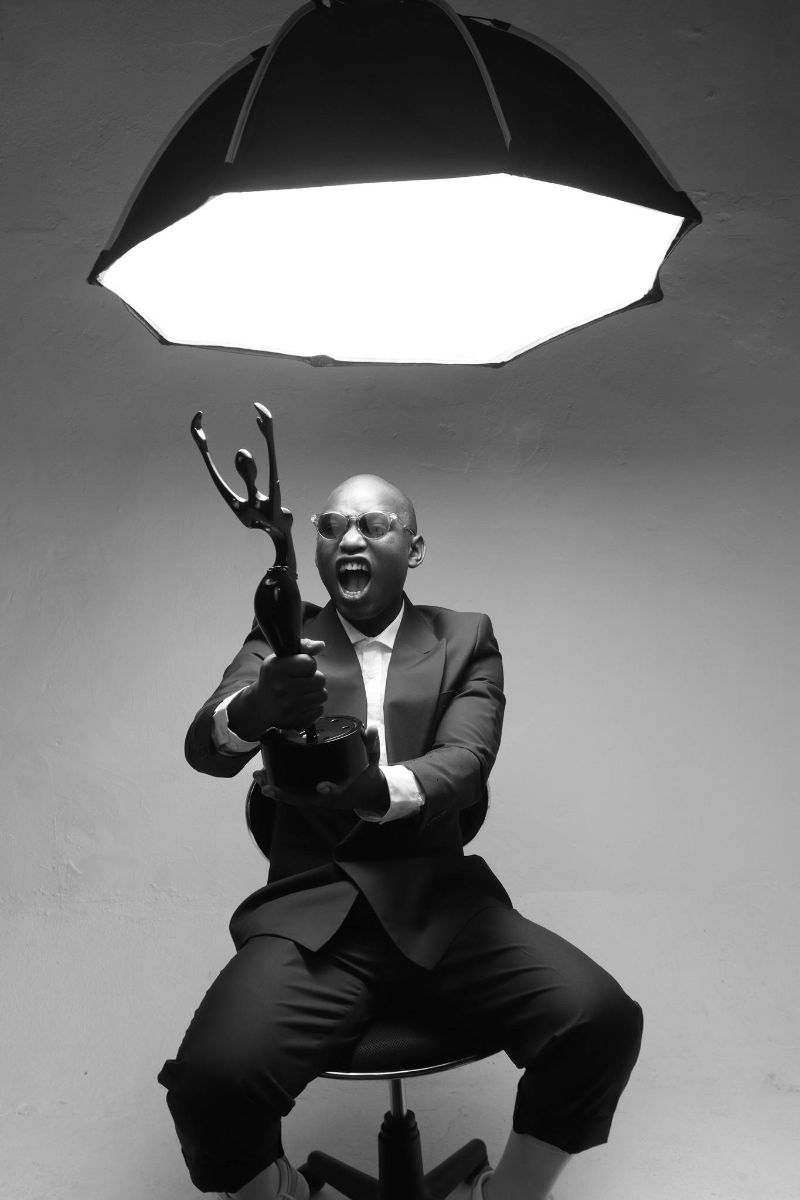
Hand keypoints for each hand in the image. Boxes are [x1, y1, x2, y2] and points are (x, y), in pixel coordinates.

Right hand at [228, 639, 325, 740]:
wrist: (259, 705)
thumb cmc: (273, 678)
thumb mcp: (281, 659)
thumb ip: (302, 648)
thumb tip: (320, 645)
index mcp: (277, 669)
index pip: (310, 663)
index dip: (308, 664)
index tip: (300, 668)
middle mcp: (282, 688)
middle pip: (320, 679)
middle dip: (314, 679)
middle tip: (302, 682)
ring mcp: (289, 706)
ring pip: (322, 695)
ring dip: (316, 693)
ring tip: (303, 693)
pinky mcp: (295, 720)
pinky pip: (319, 710)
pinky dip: (314, 707)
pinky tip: (302, 704)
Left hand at [253, 726, 386, 812]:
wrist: (365, 790)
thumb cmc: (366, 771)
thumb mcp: (371, 758)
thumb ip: (370, 743)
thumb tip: (372, 727)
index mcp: (342, 790)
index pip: (336, 793)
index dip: (329, 790)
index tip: (322, 786)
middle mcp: (326, 797)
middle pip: (304, 799)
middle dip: (285, 794)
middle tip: (269, 786)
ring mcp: (316, 797)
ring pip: (293, 797)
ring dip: (275, 789)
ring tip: (258, 778)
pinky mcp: (309, 794)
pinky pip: (290, 792)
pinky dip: (276, 786)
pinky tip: (262, 779)